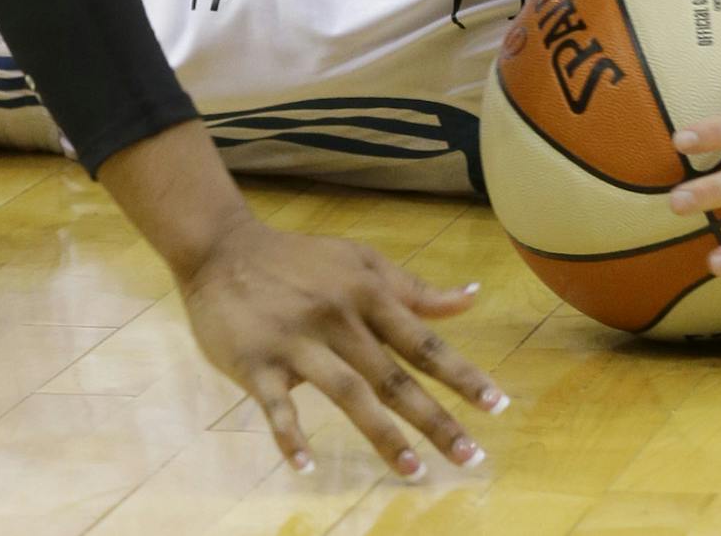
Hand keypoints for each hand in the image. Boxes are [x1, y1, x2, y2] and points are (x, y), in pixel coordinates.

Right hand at [179, 216, 505, 478]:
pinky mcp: (256, 361)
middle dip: (434, 419)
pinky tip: (306, 466)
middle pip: (393, 376)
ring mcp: (297, 341)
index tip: (497, 405)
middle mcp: (339, 318)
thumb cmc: (301, 260)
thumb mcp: (360, 263)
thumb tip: (471, 299)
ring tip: (413, 471)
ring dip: (382, 435)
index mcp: (366, 295)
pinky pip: (276, 405)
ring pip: (347, 392)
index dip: (461, 374)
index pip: (422, 341)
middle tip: (471, 457)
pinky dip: (290, 435)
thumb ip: (413, 289)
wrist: (223, 248)